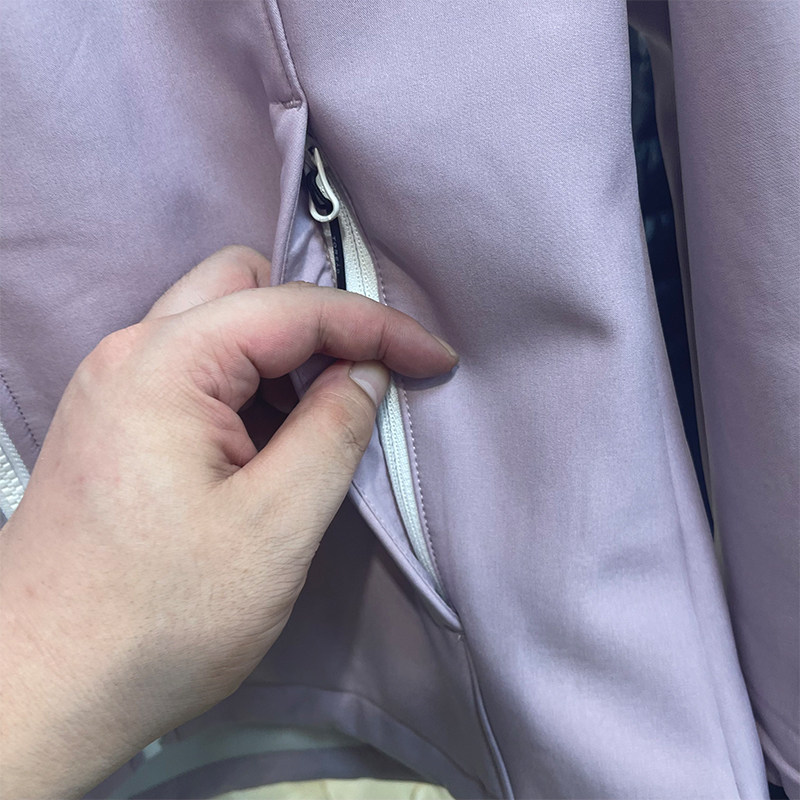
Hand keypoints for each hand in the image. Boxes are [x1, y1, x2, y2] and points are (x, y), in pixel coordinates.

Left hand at [0, 246, 456, 798]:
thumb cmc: (161, 616)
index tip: (436, 360)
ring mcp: (114, 388)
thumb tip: (366, 374)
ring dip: (283, 359)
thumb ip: (332, 432)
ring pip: (218, 326)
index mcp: (165, 364)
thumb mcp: (275, 526)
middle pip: (243, 287)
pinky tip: (270, 446)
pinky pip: (196, 372)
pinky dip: (249, 388)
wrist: (44, 691)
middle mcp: (129, 355)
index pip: (293, 307)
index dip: (378, 326)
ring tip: (322, 425)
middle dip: (317, 323)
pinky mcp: (115, 425)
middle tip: (365, 381)